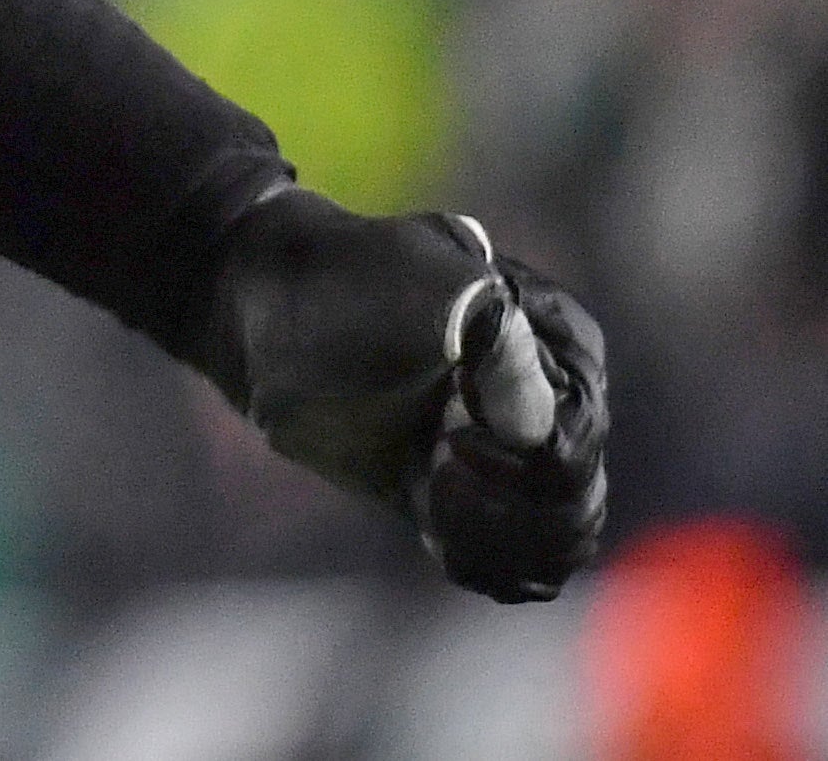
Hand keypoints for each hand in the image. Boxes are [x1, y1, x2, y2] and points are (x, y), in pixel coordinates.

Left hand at [194, 189, 609, 601]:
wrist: (260, 301)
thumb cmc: (343, 278)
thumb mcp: (424, 285)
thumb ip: (495, 342)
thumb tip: (533, 431)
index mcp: (562, 344)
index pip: (579, 439)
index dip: (524, 457)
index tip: (454, 426)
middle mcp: (550, 401)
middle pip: (574, 500)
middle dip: (508, 501)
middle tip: (434, 458)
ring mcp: (508, 451)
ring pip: (553, 541)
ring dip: (493, 534)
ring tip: (427, 484)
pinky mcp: (459, 492)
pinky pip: (511, 563)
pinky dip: (482, 561)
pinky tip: (434, 532)